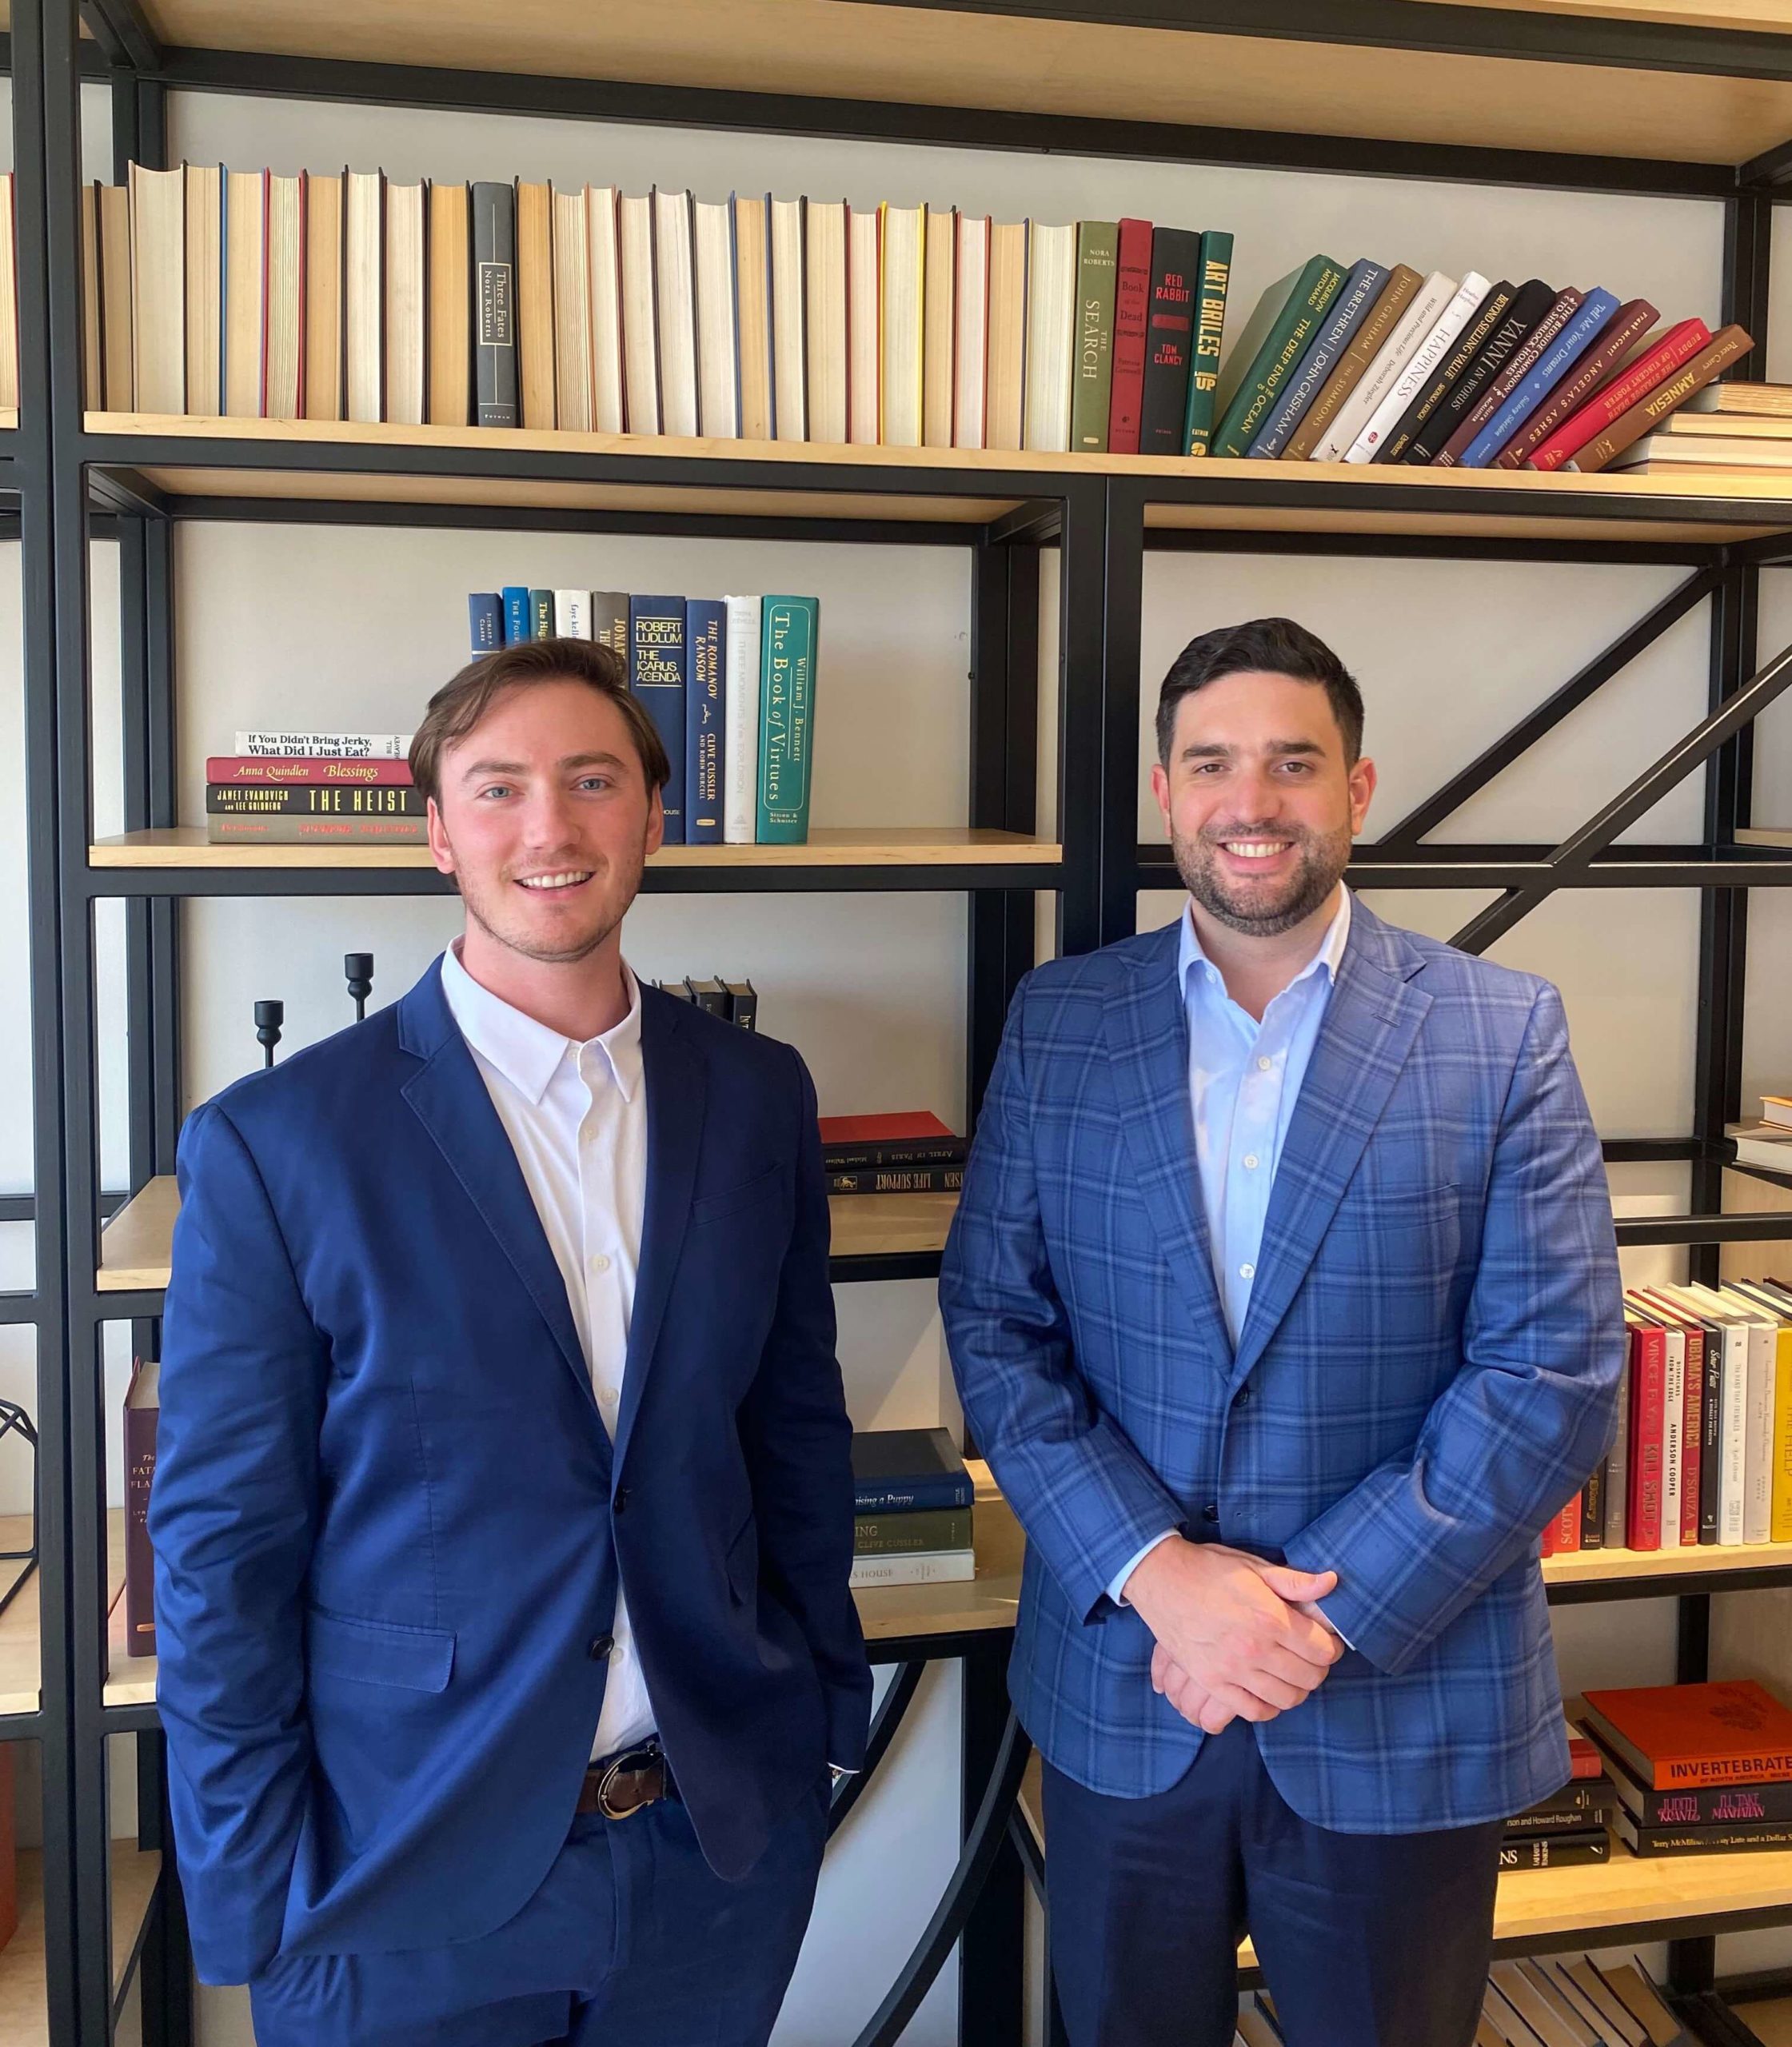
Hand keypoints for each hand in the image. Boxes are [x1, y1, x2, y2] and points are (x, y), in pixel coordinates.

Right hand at [1124, 1539, 1341, 1717]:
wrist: (1160, 1579)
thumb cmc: (1210, 1569)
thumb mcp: (1255, 1568)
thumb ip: (1295, 1581)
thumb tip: (1332, 1583)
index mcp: (1270, 1618)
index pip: (1323, 1650)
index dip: (1331, 1646)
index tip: (1326, 1641)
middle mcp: (1255, 1648)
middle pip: (1310, 1677)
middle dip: (1317, 1668)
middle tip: (1310, 1657)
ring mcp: (1232, 1669)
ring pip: (1286, 1698)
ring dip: (1296, 1689)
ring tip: (1290, 1673)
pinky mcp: (1212, 1682)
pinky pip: (1253, 1710)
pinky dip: (1268, 1707)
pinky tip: (1268, 1691)